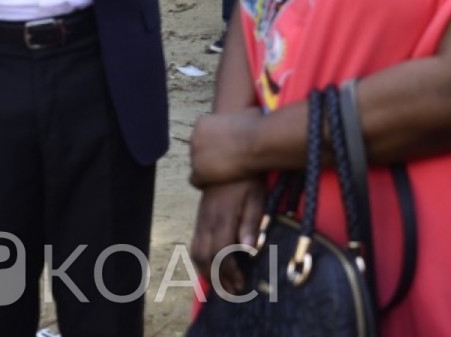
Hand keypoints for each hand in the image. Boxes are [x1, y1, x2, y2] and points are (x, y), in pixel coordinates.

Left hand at [189, 108, 261, 188]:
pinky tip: (218, 183)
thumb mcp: (244, 115)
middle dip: (209, 157)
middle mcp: (194, 138)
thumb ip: (236, 119)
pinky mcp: (199, 172)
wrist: (256, 142)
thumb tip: (247, 117)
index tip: (224, 150)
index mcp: (202, 123)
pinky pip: (196, 181)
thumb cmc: (256, 127)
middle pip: (197, 151)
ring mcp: (194, 155)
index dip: (213, 145)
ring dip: (208, 171)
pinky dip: (205, 183)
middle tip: (225, 163)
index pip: (200, 137)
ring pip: (196, 166)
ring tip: (223, 175)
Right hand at [190, 177, 266, 296]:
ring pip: (196, 253)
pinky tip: (212, 267)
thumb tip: (249, 247)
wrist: (224, 159)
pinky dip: (201, 261)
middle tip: (233, 291)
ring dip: (207, 272)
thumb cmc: (246, 180)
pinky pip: (194, 244)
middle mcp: (207, 222)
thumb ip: (252, 222)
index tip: (241, 283)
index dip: (229, 272)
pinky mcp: (199, 218)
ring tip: (222, 284)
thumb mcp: (256, 197)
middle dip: (217, 278)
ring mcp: (201, 220)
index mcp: (223, 219)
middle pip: (204, 257)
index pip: (221, 253)